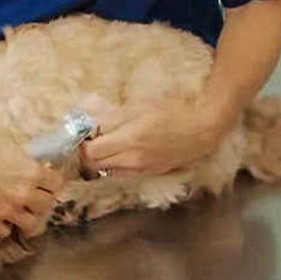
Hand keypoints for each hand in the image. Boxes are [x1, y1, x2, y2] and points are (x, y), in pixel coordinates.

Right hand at [0, 125, 64, 238]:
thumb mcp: (8, 145)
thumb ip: (24, 160)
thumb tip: (34, 166)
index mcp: (30, 172)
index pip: (57, 183)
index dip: (54, 180)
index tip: (49, 178)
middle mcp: (22, 194)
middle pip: (47, 205)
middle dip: (44, 199)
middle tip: (37, 194)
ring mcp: (6, 210)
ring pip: (32, 224)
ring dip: (30, 216)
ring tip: (23, 210)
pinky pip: (6, 231)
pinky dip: (6, 225)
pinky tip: (2, 216)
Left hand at [80, 100, 231, 176]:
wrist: (201, 131)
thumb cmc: (172, 111)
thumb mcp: (139, 106)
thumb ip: (112, 117)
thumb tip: (89, 123)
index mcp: (129, 139)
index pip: (91, 151)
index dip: (80, 143)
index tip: (79, 132)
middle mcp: (132, 159)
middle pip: (94, 164)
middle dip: (85, 152)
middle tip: (86, 137)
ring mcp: (140, 169)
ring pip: (105, 170)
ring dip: (98, 159)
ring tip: (101, 143)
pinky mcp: (147, 174)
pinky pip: (120, 173)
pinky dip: (112, 164)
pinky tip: (117, 151)